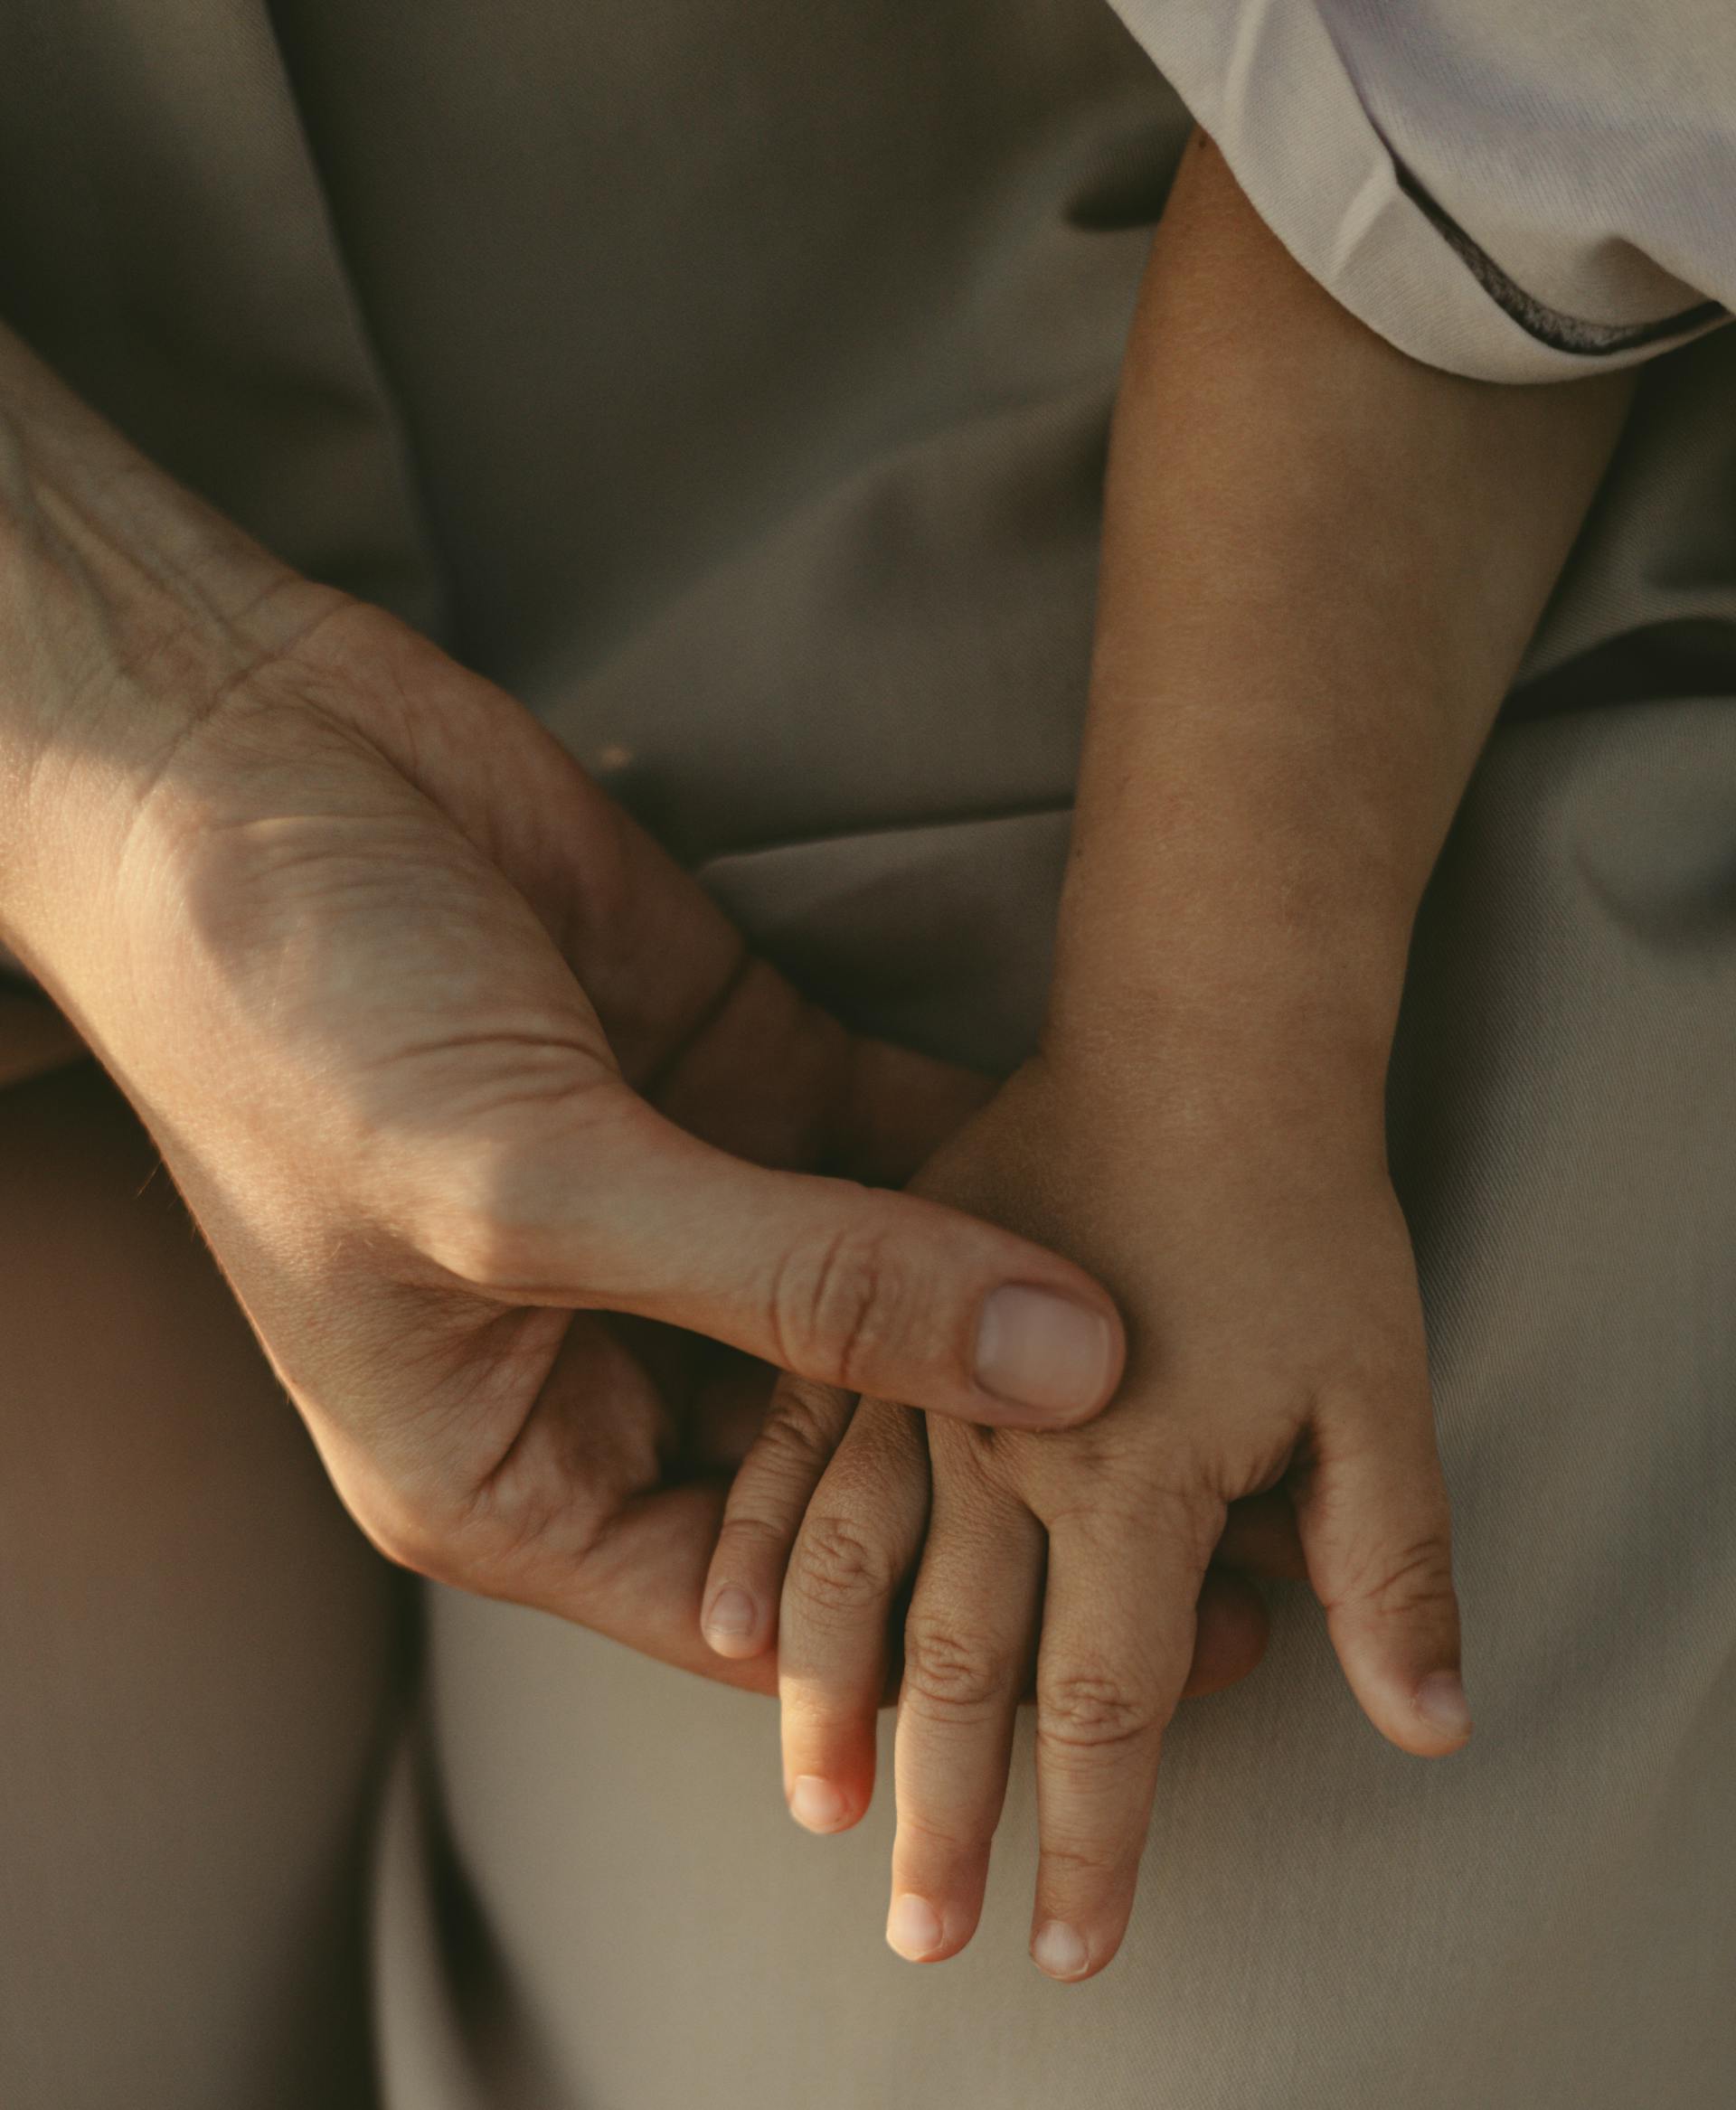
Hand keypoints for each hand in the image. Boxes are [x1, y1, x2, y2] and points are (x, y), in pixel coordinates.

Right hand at [1, 415, 1136, 1684]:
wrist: (235, 759)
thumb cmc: (295, 1023)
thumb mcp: (531, 1197)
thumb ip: (800, 1288)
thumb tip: (1066, 1368)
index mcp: (513, 1464)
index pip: (770, 1607)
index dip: (947, 1629)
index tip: (1143, 1625)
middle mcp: (609, 1354)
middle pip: (857, 1466)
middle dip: (1022, 1481)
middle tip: (1234, 1498)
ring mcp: (687, 1208)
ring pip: (896, 1303)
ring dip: (1033, 1317)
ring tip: (1227, 1350)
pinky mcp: (735, 1068)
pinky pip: (900, 1149)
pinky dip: (1002, 1165)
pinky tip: (1136, 1175)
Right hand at [705, 1055, 1464, 1959]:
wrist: (1195, 1028)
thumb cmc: (1295, 1203)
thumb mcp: (1380, 1380)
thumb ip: (1385, 1554)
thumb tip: (1431, 1718)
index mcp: (1121, 1478)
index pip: (1097, 1705)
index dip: (1091, 1838)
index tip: (1074, 1945)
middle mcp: (993, 1447)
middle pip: (955, 1661)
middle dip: (942, 1811)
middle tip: (925, 1933)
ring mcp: (913, 1372)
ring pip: (852, 1566)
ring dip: (831, 1699)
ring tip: (819, 1806)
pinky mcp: (873, 1315)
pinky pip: (788, 1443)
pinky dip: (763, 1534)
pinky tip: (730, 1609)